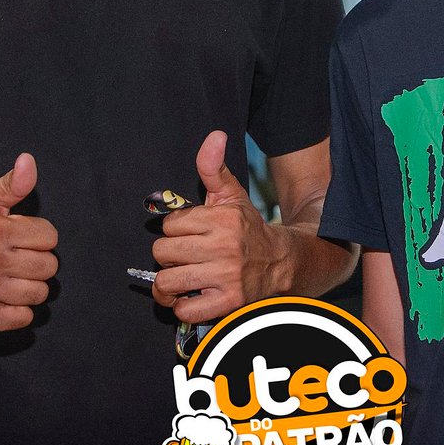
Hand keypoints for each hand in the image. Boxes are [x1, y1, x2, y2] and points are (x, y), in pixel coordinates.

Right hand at [0, 154, 58, 331]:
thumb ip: (11, 184)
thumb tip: (28, 162)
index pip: (49, 237)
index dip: (38, 234)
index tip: (22, 236)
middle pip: (48, 266)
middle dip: (37, 259)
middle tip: (19, 257)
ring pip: (40, 293)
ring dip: (30, 285)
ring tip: (13, 276)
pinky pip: (23, 318)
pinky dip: (20, 309)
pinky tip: (7, 296)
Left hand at [150, 130, 281, 323]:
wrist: (281, 263)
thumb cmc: (248, 229)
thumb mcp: (232, 195)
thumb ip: (214, 168)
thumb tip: (215, 135)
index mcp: (222, 219)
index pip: (169, 225)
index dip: (175, 231)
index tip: (189, 235)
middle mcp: (224, 247)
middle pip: (162, 252)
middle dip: (169, 256)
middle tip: (184, 257)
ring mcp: (226, 277)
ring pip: (167, 281)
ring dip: (169, 283)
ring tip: (180, 279)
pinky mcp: (228, 303)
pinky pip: (185, 309)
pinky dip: (182, 306)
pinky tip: (191, 297)